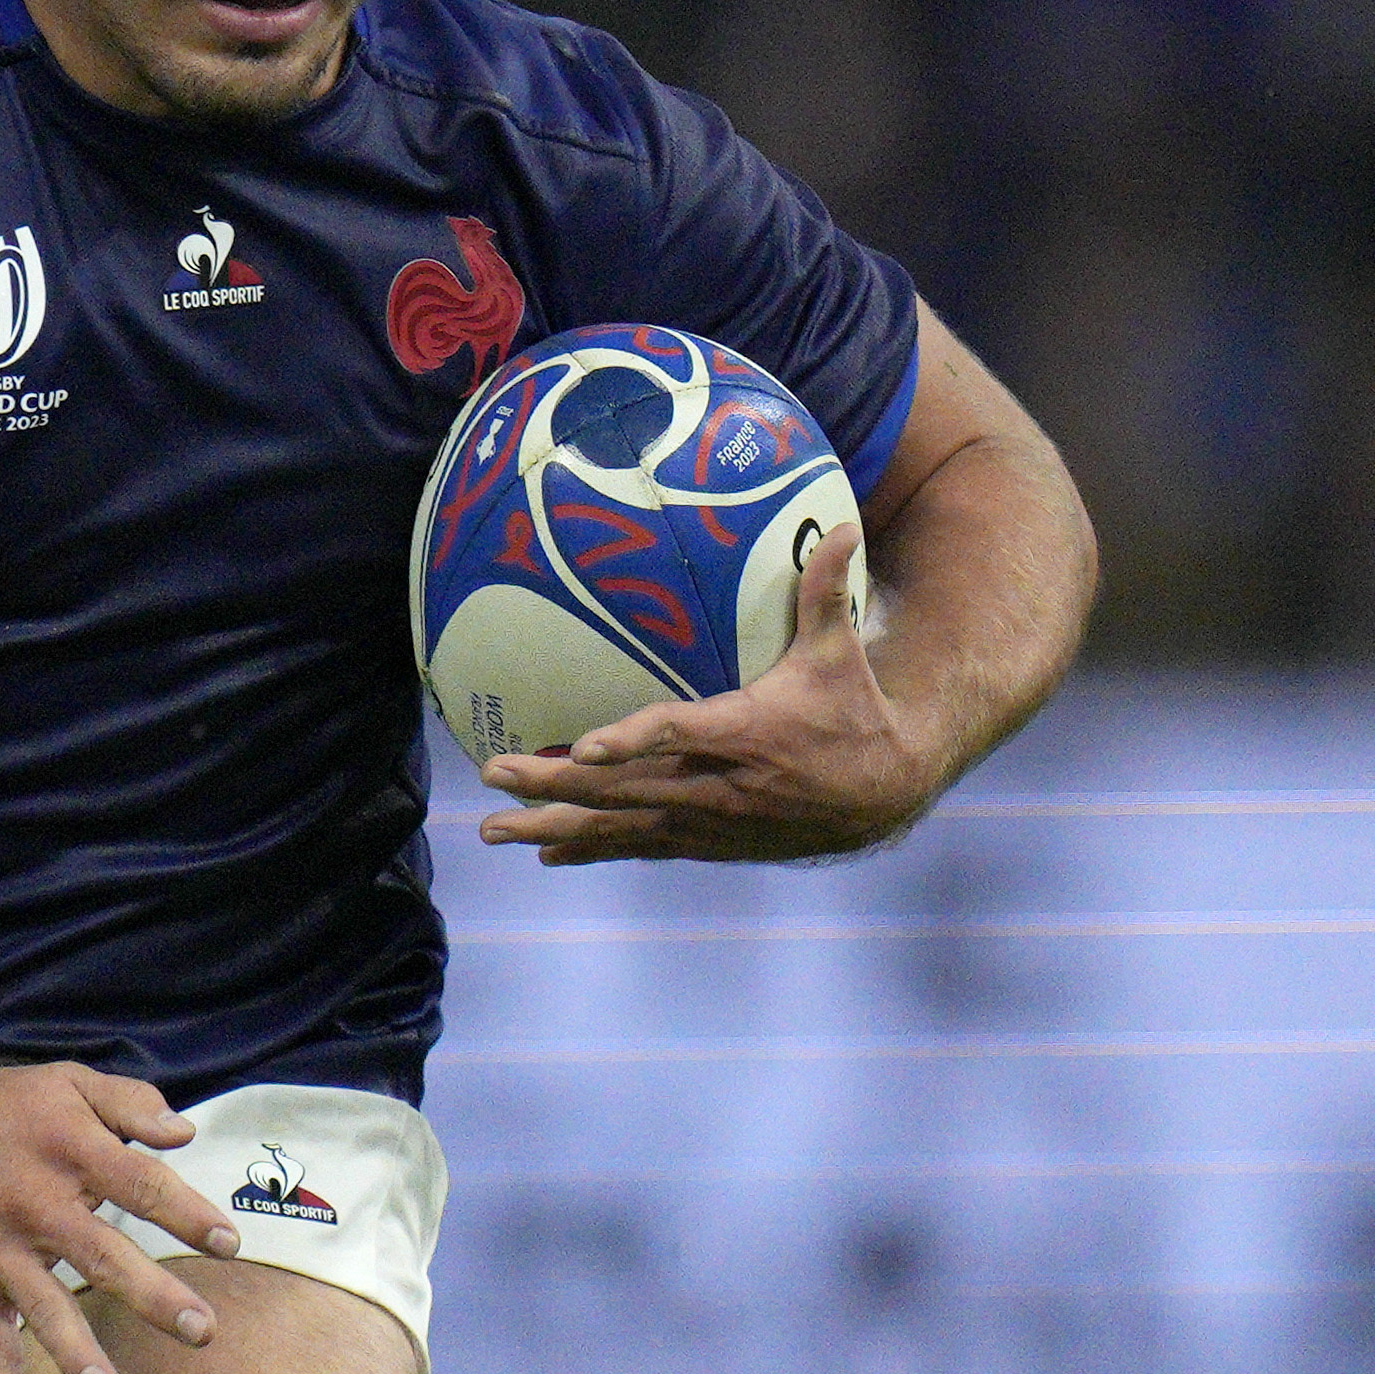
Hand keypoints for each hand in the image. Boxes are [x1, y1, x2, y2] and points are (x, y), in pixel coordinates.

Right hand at [0, 1057, 233, 1373]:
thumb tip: (187, 1133)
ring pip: (42, 1308)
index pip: (140, 1184)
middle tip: (201, 1330)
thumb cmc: (0, 1109)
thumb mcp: (65, 1082)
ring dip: (72, 1354)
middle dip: (152, 1295)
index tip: (230, 1245)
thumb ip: (129, 1103)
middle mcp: (34, 1204)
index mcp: (68, 1150)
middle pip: (101, 1254)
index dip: (187, 1213)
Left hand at [475, 528, 929, 862]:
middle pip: (623, 789)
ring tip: (492, 829)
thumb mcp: (839, 651)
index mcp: (744, 733)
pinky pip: (639, 846)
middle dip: (554, 785)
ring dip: (553, 827)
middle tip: (494, 772)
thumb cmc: (853, 712)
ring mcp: (707, 821)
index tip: (584, 747)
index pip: (679, 735)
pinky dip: (592, 848)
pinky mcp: (707, 840)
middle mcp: (717, 785)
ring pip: (619, 827)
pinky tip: (545, 851)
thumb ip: (826, 590)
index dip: (632, 741)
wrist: (881, 796)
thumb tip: (843, 522)